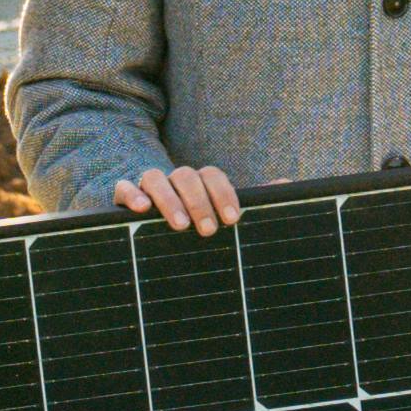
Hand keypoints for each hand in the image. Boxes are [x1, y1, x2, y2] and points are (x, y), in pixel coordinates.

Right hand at [121, 163, 244, 235]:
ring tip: (181, 226)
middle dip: (200, 201)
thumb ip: (254, 201)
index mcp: (200, 183)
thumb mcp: (222, 217)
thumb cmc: (195, 224)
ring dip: (170, 199)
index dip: (224, 194)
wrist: (151, 235)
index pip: (213, 175)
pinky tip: (141, 209)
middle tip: (209, 230)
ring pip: (156, 178)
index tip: (233, 220)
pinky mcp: (123, 196)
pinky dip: (132, 193)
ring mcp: (148, 187)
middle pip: (187, 175)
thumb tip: (286, 183)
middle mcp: (174, 181)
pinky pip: (124, 187)